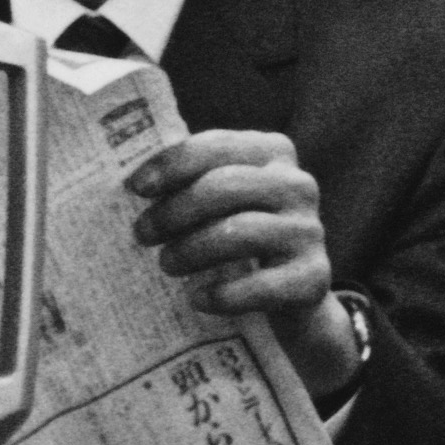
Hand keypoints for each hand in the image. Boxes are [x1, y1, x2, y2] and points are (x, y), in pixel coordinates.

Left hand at [130, 131, 351, 390]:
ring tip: (167, 265)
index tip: (136, 188)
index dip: (172, 164)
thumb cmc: (242, 236)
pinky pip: (259, 285)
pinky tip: (198, 299)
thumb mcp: (224, 201)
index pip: (216, 146)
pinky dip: (221, 294)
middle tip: (143, 233)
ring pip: (238, 233)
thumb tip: (131, 184)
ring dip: (190, 251)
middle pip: (223, 187)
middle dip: (174, 211)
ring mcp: (309, 231)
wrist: (294, 293)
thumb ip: (193, 182)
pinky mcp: (313, 278)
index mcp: (273, 152)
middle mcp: (297, 185)